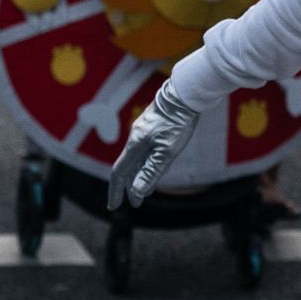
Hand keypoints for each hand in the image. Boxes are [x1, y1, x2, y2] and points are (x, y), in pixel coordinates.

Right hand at [106, 83, 203, 209]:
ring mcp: (144, 130)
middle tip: (136, 203)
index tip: (114, 207)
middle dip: (130, 186)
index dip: (116, 191)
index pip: (119, 173)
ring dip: (139, 175)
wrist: (186, 93)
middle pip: (128, 167)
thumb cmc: (178, 122)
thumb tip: (137, 191)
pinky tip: (154, 165)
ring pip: (137, 157)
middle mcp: (136, 137)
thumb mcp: (167, 151)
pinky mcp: (153, 124)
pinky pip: (144, 148)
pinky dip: (146, 162)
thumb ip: (152, 171)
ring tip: (145, 189)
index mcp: (135, 145)